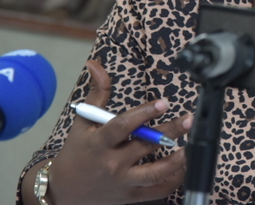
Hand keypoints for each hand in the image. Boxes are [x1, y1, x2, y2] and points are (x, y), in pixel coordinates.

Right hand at [46, 60, 191, 204]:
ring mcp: (123, 182)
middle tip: (188, 119)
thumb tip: (96, 64)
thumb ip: (96, 93)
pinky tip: (184, 165)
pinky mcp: (130, 197)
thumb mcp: (83, 121)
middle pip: (145, 145)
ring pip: (154, 173)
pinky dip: (173, 180)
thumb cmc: (77, 152)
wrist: (63, 191)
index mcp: (99, 142)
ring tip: (190, 146)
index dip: (144, 114)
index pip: (123, 126)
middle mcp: (112, 163)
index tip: (163, 103)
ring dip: (175, 160)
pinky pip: (157, 191)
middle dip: (170, 132)